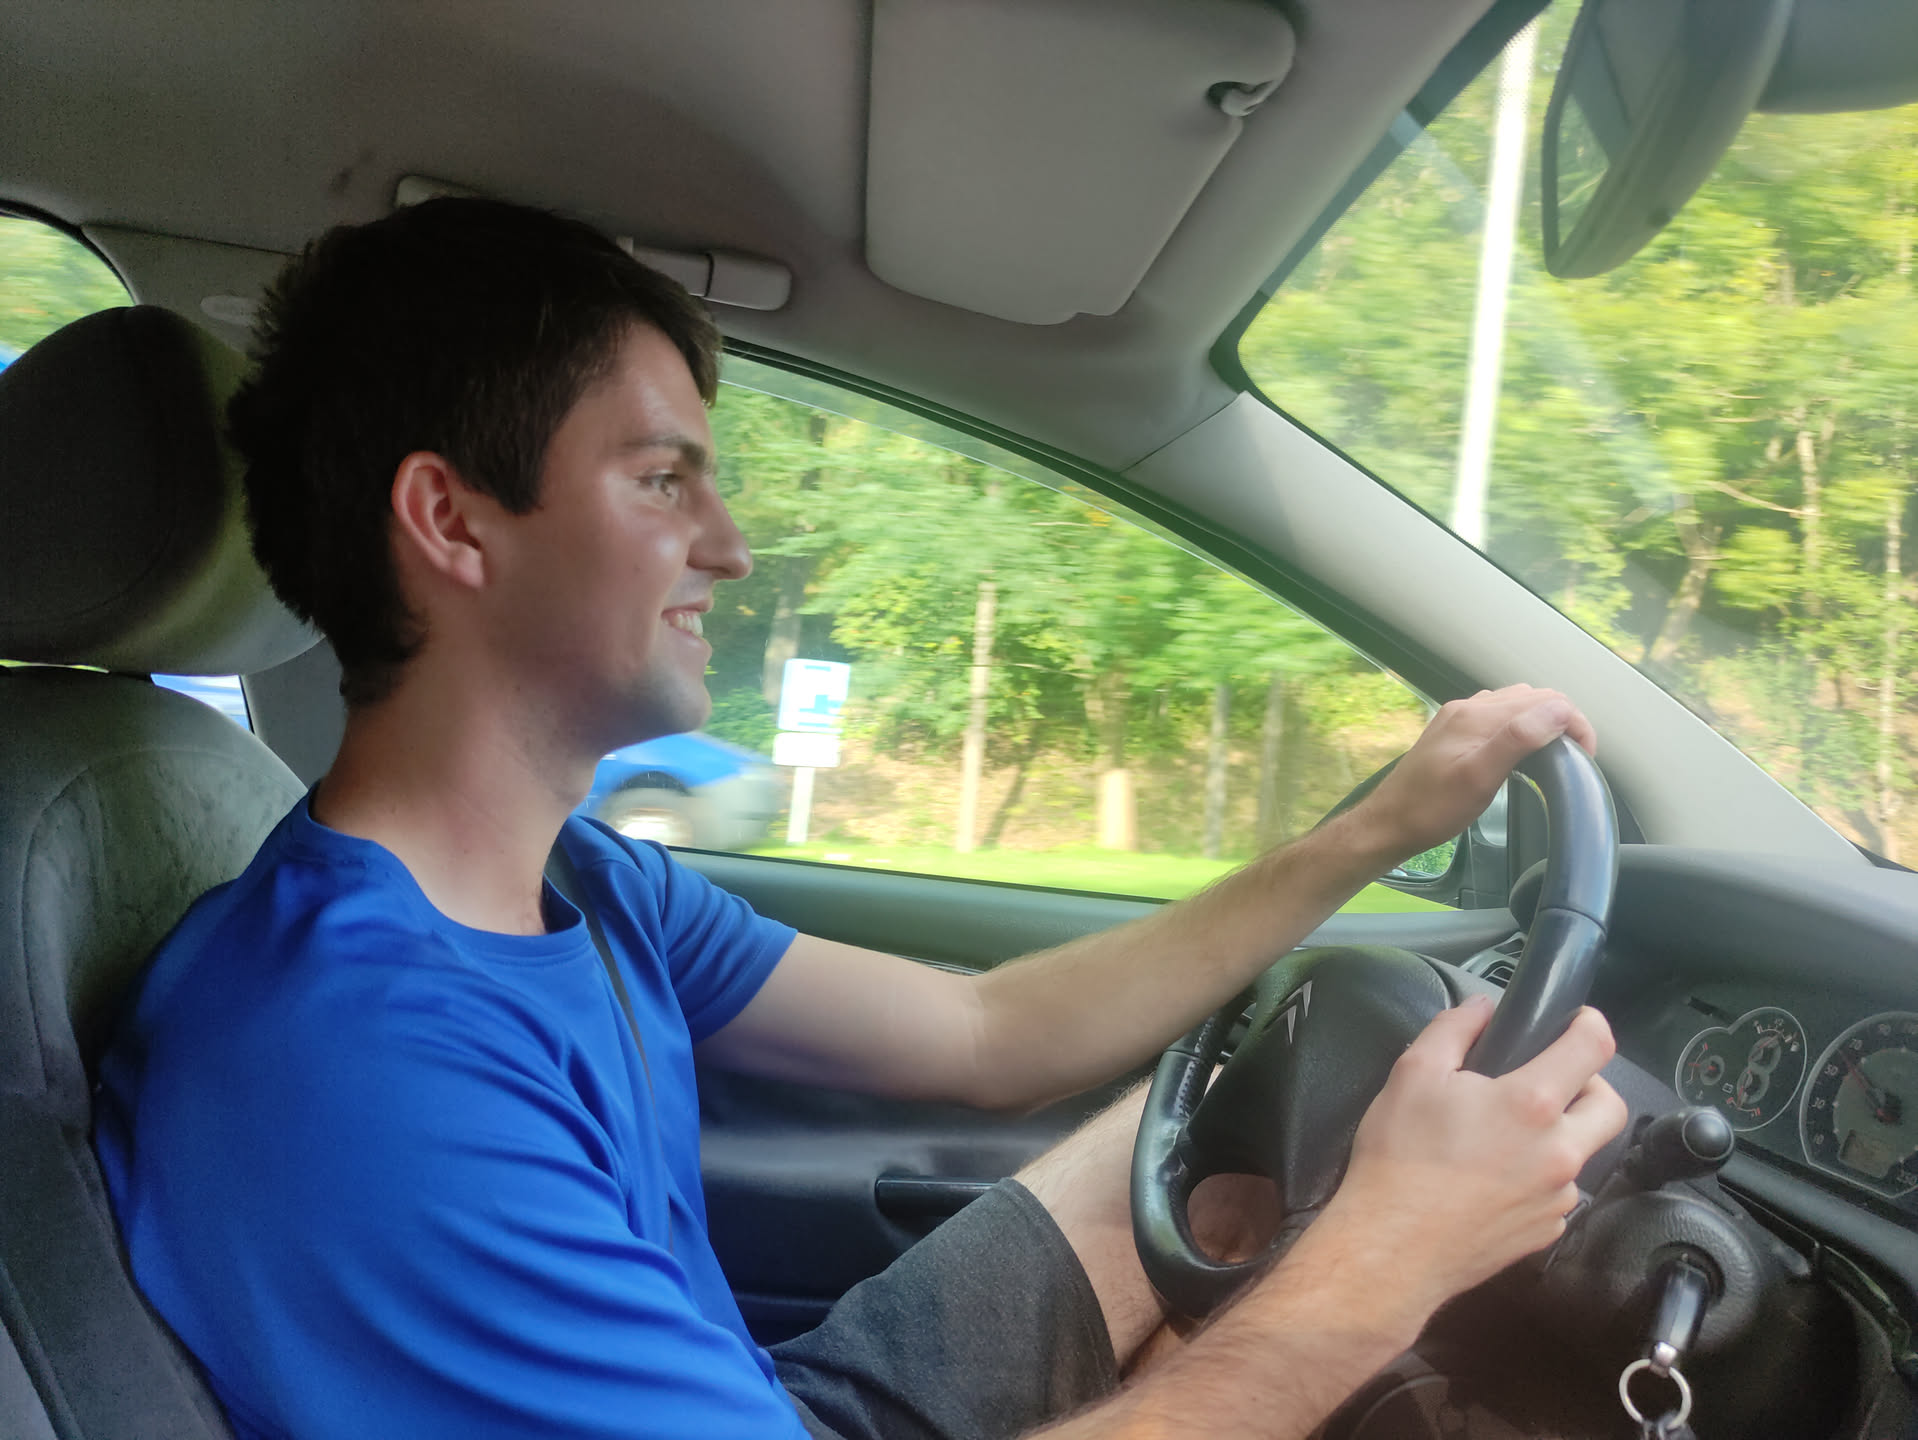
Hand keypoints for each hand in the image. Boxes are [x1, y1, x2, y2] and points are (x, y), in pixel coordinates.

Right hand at [1323, 996, 1626, 1315]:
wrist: (1392, 1248)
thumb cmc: (1400, 1156)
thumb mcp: (1412, 1074)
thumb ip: (1453, 1029)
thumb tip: (1481, 1008)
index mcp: (1532, 1104)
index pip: (1593, 1048)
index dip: (1590, 1024)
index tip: (1575, 1021)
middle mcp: (1560, 1152)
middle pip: (1611, 1107)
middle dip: (1593, 1084)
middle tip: (1551, 1080)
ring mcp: (1558, 1198)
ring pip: (1580, 1154)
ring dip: (1558, 1136)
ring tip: (1506, 1137)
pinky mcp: (1546, 1233)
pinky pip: (1557, 1194)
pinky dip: (1538, 1179)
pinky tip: (1495, 1181)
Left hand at [1357, 684, 1595, 859]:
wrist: (1388, 823)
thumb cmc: (1432, 809)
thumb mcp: (1479, 777)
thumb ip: (1518, 739)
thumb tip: (1560, 710)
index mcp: (1478, 715)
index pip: (1545, 700)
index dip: (1575, 723)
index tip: (1585, 757)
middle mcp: (1469, 707)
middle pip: (1533, 697)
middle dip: (1563, 720)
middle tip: (1577, 758)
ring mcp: (1459, 717)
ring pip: (1516, 704)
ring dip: (1543, 721)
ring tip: (1557, 754)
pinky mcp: (1453, 732)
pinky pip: (1498, 716)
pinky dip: (1521, 726)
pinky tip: (1523, 751)